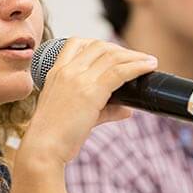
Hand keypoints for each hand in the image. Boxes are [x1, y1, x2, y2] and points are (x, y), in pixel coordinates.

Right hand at [18, 38, 157, 167]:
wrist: (43, 149)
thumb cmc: (54, 136)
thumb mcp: (76, 115)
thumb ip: (104, 109)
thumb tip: (126, 110)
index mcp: (56, 72)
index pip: (77, 43)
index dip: (99, 44)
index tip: (114, 52)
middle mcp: (66, 70)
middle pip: (99, 46)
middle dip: (121, 50)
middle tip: (137, 59)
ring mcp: (78, 78)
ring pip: (112, 56)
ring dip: (134, 57)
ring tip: (149, 61)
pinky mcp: (91, 91)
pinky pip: (120, 71)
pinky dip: (137, 66)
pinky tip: (149, 67)